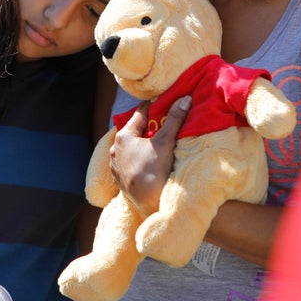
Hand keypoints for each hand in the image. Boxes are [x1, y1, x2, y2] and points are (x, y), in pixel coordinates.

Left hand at [109, 96, 189, 215]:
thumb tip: (184, 98)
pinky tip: (148, 163)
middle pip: (134, 131)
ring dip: (142, 145)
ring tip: (157, 146)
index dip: (153, 108)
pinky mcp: (119, 179)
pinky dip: (137, 160)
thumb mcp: (165, 141)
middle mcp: (115, 148)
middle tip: (164, 126)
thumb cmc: (155, 169)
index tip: (163, 104)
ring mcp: (116, 165)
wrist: (149, 202)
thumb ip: (174, 118)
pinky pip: (128, 163)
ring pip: (130, 148)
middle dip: (148, 128)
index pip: (140, 114)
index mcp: (124, 136)